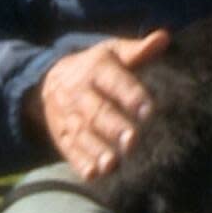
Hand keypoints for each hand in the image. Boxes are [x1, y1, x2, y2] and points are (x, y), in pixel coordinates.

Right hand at [26, 31, 170, 179]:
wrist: (48, 79)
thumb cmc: (95, 66)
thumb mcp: (112, 51)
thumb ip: (138, 50)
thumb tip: (163, 38)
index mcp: (96, 68)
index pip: (115, 81)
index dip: (131, 95)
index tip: (149, 111)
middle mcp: (79, 92)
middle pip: (97, 111)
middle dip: (113, 127)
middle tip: (132, 142)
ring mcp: (67, 116)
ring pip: (82, 134)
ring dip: (97, 150)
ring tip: (113, 164)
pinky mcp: (61, 135)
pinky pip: (68, 149)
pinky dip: (80, 163)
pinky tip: (94, 174)